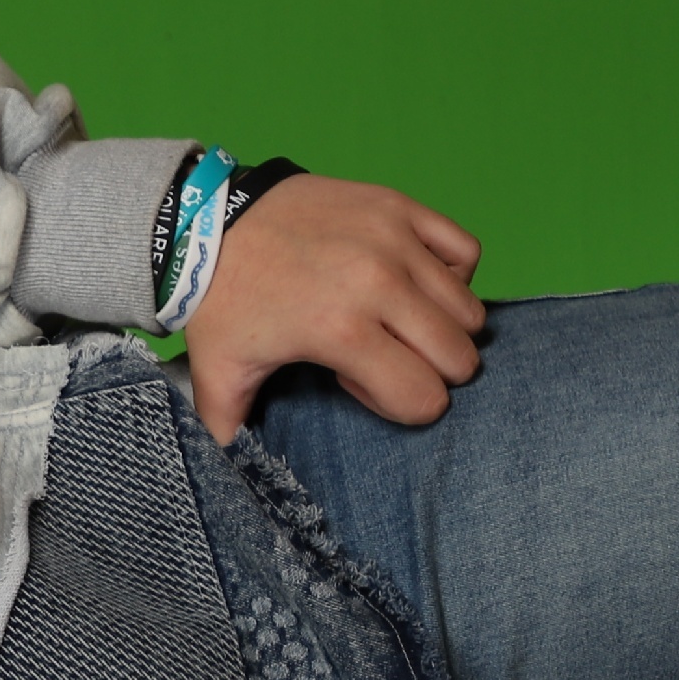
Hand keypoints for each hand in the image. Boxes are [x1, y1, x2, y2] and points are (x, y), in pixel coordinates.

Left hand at [183, 173, 486, 443]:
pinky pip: (465, 251)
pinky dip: (454, 273)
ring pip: (468, 309)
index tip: (357, 381)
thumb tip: (229, 471)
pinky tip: (417, 282)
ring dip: (443, 326)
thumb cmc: (222, 296)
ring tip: (396, 319)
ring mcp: (395, 241)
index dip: (397, 404)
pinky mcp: (400, 207)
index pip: (424, 398)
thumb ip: (228, 425)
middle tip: (383, 355)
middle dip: (430, 371)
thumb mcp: (218, 368)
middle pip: (458, 357)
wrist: (210, 217)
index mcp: (341, 332)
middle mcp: (379, 284)